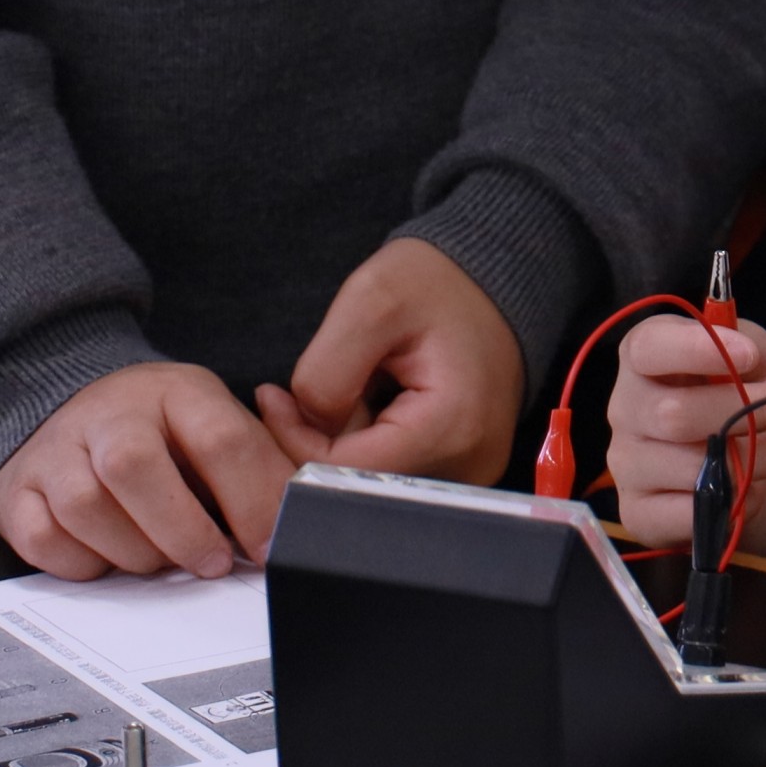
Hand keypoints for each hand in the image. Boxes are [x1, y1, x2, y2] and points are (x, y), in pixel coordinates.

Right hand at [0, 361, 295, 580]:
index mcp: (175, 390)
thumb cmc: (160, 431)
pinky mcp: (16, 491)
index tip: (267, 545)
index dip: (251, 499)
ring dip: (133, 551)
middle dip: (182, 531)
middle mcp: (109, 413)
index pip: (219, 437)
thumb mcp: (216, 427)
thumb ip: (257, 468)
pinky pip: (43, 540)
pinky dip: (83, 563)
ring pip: (85, 509)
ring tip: (160, 557)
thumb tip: (292, 522)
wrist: (71, 409)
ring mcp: (55, 450)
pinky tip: (110, 555)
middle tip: (210, 562)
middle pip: (135, 468)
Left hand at [253, 237, 525, 485]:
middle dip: (317, 444)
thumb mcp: (369, 302)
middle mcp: (468, 468)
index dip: (296, 439)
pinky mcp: (463, 470)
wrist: (492, 281)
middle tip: (297, 395)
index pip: (345, 470)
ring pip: (373, 484)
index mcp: (451, 429)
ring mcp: (470, 475)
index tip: (273, 397)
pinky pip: (395, 474)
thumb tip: (308, 429)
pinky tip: (369, 406)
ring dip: (343, 445)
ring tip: (349, 390)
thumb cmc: (435, 283)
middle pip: (359, 485)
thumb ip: (326, 373)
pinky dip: (368, 446)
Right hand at [604, 312, 765, 553]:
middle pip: (675, 414)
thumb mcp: (751, 356)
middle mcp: (624, 408)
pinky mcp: (638, 511)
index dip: (695, 349)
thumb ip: (752, 344)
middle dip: (748, 410)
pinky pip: (690, 513)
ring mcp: (626, 464)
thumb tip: (748, 357)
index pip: (647, 348)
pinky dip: (734, 501)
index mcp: (642, 358)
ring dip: (755, 457)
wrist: (730, 457)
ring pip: (691, 468)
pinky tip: (750, 486)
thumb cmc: (733, 392)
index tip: (748, 355)